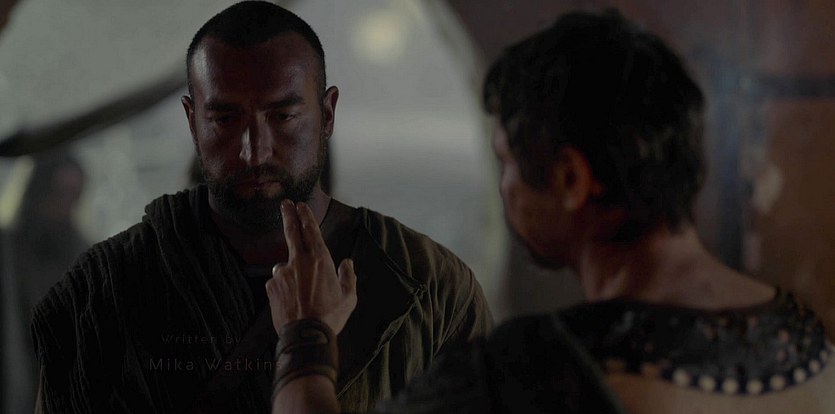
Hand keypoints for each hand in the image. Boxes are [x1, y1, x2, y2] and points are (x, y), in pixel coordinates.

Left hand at [266, 200, 357, 335]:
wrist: (306, 335)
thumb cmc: (331, 315)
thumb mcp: (348, 297)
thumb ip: (348, 276)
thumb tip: (347, 263)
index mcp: (320, 259)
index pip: (311, 231)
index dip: (306, 216)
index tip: (300, 205)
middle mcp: (299, 261)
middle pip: (292, 233)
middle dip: (289, 216)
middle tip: (285, 204)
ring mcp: (282, 272)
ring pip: (286, 266)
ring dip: (292, 273)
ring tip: (301, 294)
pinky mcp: (272, 286)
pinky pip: (279, 282)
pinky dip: (284, 287)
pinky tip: (293, 301)